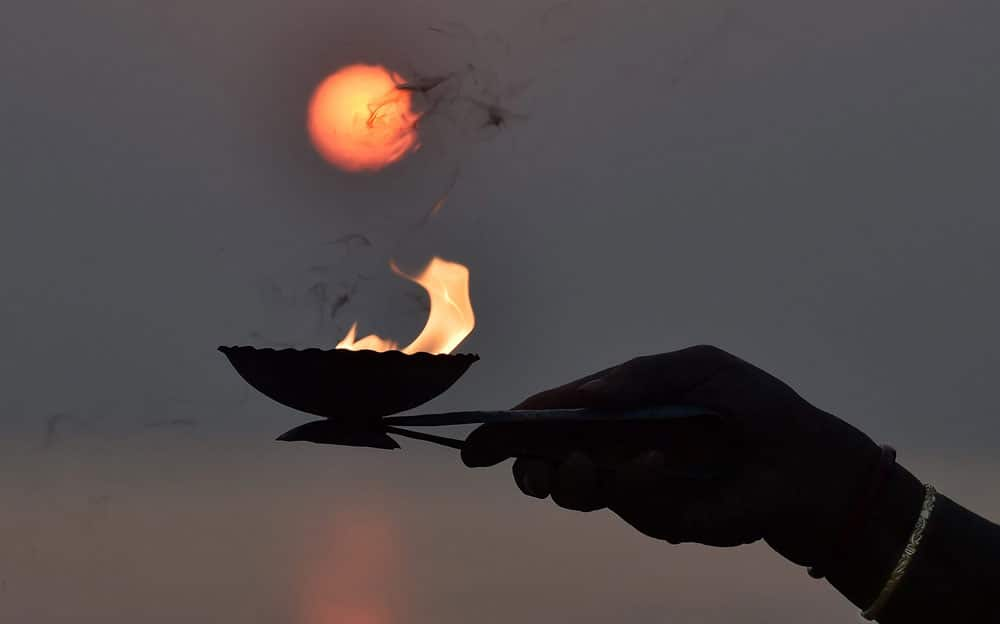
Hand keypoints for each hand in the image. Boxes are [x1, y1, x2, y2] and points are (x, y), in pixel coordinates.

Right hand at [462, 345, 881, 566]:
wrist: (806, 463)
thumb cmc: (753, 405)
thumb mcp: (696, 368)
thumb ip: (635, 377)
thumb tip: (582, 397)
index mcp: (620, 408)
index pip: (557, 416)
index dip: (518, 426)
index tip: (485, 437)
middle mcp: (618, 448)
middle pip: (551, 464)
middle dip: (533, 467)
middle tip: (536, 466)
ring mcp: (636, 484)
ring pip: (580, 490)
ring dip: (580, 478)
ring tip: (602, 463)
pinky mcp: (660, 515)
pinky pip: (629, 503)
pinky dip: (639, 485)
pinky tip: (666, 467)